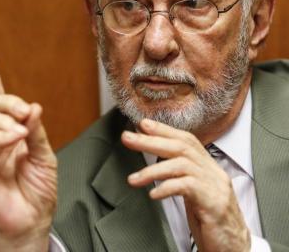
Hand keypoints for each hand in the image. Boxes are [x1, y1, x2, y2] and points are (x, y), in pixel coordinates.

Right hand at [0, 50, 56, 251]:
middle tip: (24, 113)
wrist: (32, 220)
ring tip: (20, 131)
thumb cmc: (38, 188)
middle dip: (6, 100)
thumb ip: (36, 131)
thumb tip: (32, 106)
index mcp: (8, 130)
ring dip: (1, 118)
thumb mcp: (45, 154)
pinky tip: (12, 139)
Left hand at [121, 119, 250, 251]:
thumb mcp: (194, 193)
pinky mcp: (214, 203)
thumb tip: (157, 164)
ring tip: (133, 179)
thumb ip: (180, 175)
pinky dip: (167, 187)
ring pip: (182, 164)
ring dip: (153, 169)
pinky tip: (153, 194)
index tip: (142, 124)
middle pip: (181, 147)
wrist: (235, 248)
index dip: (163, 130)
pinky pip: (187, 186)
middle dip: (151, 141)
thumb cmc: (211, 221)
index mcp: (207, 167)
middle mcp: (212, 172)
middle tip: (128, 138)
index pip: (186, 140)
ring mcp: (215, 185)